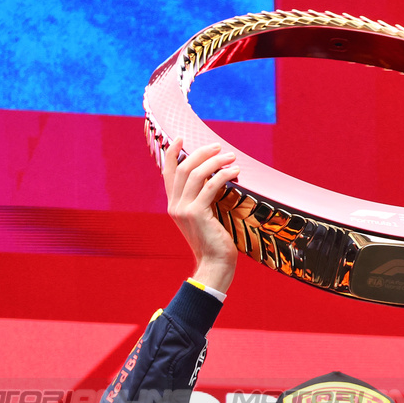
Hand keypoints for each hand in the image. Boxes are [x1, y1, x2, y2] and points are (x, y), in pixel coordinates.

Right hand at [163, 138, 240, 292]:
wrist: (214, 264)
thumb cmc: (214, 242)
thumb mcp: (203, 218)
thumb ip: (201, 200)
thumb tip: (213, 179)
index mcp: (173, 204)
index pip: (168, 172)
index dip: (172, 152)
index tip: (180, 138)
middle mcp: (174, 205)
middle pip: (183, 168)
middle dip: (201, 153)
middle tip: (219, 147)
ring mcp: (184, 209)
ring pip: (196, 174)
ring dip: (215, 162)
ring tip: (232, 157)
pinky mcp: (197, 214)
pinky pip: (210, 186)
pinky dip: (224, 175)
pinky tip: (236, 172)